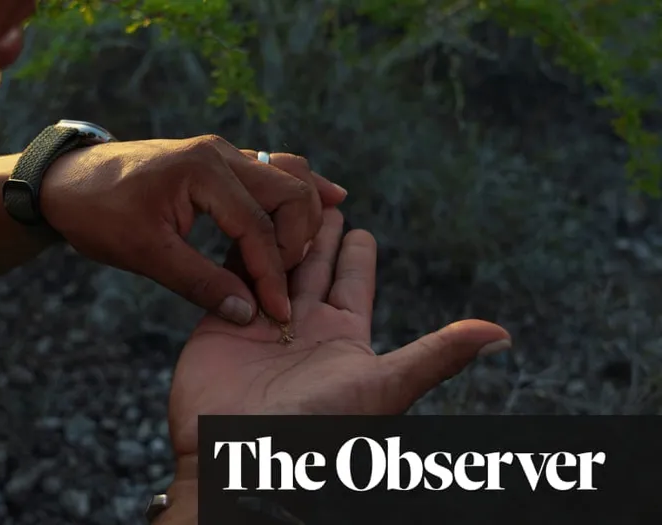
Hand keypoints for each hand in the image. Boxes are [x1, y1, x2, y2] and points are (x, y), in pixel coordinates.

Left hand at [40, 135, 346, 324]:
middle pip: (288, 193)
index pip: (257, 227)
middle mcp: (220, 154)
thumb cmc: (98, 213)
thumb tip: (246, 313)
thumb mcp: (144, 254)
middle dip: (297, 241)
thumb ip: (198, 282)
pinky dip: (296, 191)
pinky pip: (272, 170)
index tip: (278, 313)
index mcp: (203, 172)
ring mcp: (221, 153)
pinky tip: (327, 200)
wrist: (66, 181)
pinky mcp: (218, 162)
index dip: (272, 275)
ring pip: (286, 175)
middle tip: (289, 285)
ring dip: (304, 212)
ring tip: (317, 247)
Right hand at [158, 207, 511, 522]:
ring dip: (277, 234)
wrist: (240, 456)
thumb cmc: (316, 428)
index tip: (358, 224)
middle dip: (316, 233)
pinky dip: (238, 250)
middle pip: (312, 266)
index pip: (352, 281)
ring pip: (273, 264)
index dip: (356, 252)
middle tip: (319, 197)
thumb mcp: (384, 386)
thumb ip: (435, 355)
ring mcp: (260, 323)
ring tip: (279, 199)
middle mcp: (302, 327)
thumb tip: (501, 334)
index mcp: (343, 337)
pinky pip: (232, 277)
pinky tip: (241, 222)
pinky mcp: (223, 323)